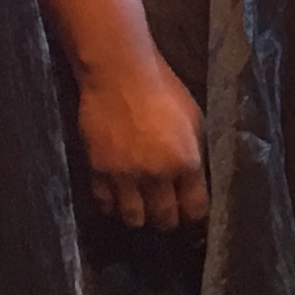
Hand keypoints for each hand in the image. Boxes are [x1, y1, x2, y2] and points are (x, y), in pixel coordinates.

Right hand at [77, 52, 210, 231]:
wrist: (120, 75)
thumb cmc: (164, 91)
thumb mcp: (193, 121)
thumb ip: (194, 153)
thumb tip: (196, 178)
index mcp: (187, 162)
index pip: (195, 209)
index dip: (195, 216)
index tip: (192, 215)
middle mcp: (157, 175)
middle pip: (164, 219)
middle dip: (168, 220)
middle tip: (167, 215)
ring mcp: (125, 176)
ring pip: (133, 218)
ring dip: (139, 217)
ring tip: (142, 210)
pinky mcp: (98, 171)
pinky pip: (105, 203)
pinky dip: (112, 205)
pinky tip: (118, 198)